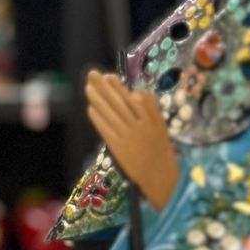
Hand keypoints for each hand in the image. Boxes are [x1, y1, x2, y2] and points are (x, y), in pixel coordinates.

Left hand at [85, 71, 179, 211]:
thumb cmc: (159, 149)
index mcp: (153, 120)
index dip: (120, 87)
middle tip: (92, 74)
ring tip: (88, 88)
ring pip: (111, 114)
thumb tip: (135, 92)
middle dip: (104, 87)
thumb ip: (151, 109)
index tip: (109, 76)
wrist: (160, 175)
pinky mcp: (119, 148)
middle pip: (120, 103)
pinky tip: (90, 108)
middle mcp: (141, 126)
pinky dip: (98, 118)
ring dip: (98, 99)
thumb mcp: (161, 126)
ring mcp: (129, 137)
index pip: (135, 98)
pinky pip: (106, 130)